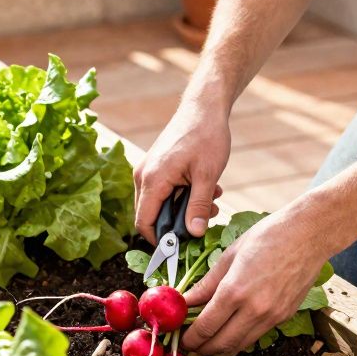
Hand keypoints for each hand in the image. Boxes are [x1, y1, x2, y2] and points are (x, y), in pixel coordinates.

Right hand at [134, 100, 230, 242]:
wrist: (204, 107)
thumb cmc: (206, 136)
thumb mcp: (208, 175)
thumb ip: (199, 206)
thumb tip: (194, 234)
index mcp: (151, 179)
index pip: (144, 222)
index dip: (160, 241)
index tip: (181, 248)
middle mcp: (143, 176)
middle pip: (152, 215)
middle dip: (179, 223)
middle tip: (208, 217)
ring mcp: (148, 170)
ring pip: (161, 204)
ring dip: (185, 208)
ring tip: (212, 200)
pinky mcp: (156, 167)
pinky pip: (164, 191)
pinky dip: (183, 196)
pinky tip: (206, 188)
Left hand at [181, 200, 338, 355]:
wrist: (309, 235)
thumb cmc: (269, 237)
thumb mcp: (229, 256)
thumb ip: (206, 284)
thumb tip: (186, 301)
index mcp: (235, 291)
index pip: (205, 327)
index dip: (189, 338)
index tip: (180, 337)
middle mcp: (254, 309)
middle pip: (220, 344)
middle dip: (201, 349)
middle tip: (190, 344)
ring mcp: (271, 316)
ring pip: (239, 346)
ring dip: (220, 348)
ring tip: (207, 341)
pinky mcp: (283, 317)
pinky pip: (256, 336)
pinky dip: (239, 339)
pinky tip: (230, 330)